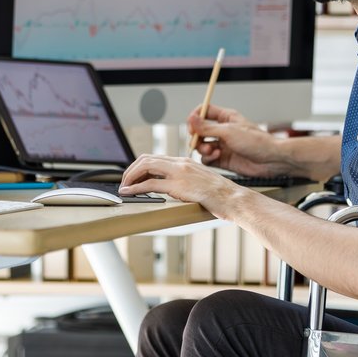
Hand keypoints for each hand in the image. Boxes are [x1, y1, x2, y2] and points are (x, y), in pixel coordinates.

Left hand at [119, 154, 246, 216]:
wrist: (234, 198)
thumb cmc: (221, 195)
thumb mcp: (201, 182)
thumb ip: (186, 180)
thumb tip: (172, 188)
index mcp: (185, 161)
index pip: (156, 158)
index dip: (140, 166)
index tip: (133, 176)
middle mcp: (181, 163)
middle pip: (146, 159)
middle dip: (131, 170)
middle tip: (125, 182)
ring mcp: (179, 173)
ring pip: (145, 167)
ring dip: (130, 177)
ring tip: (123, 187)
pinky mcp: (179, 185)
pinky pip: (150, 184)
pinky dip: (135, 188)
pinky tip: (129, 193)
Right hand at [187, 104, 283, 176]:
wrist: (271, 160)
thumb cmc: (256, 141)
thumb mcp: (228, 131)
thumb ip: (207, 127)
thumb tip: (190, 119)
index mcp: (226, 117)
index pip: (204, 112)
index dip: (195, 118)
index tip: (192, 127)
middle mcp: (223, 130)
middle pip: (200, 131)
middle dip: (197, 137)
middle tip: (198, 142)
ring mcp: (223, 145)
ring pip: (202, 146)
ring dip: (203, 149)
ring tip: (211, 151)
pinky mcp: (224, 159)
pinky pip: (208, 159)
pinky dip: (208, 158)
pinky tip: (217, 157)